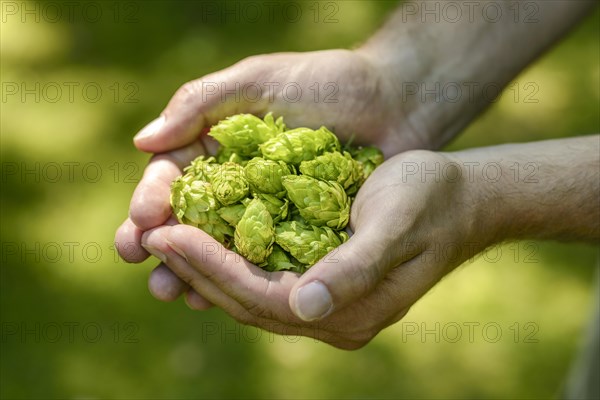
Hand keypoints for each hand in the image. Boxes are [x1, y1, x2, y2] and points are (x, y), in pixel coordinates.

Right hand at [115, 49, 433, 300]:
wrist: (396, 104)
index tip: (141, 222)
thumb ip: (202, 103)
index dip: (152, 199)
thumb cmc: (328, 81)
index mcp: (217, 145)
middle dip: (161, 242)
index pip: (172, 175)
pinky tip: (219, 298)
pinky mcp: (298, 232)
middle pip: (189, 218)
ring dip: (193, 271)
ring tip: (172, 291)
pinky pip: (264, 261)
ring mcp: (266, 211)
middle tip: (138, 260)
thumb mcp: (259, 80)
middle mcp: (236, 182)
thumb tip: (142, 142)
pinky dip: (242, 279)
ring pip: (221, 247)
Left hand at [139, 150, 487, 348]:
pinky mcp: (321, 282)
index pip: (261, 296)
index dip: (209, 266)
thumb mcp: (396, 224)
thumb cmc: (431, 201)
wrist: (461, 198)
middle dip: (194, 268)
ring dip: (203, 267)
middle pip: (246, 300)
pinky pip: (261, 277)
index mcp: (348, 309)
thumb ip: (353, 268)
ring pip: (247, 293)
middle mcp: (331, 315)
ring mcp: (325, 303)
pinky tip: (202, 236)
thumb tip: (304, 306)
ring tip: (163, 237)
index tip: (166, 233)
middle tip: (148, 235)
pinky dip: (227, 259)